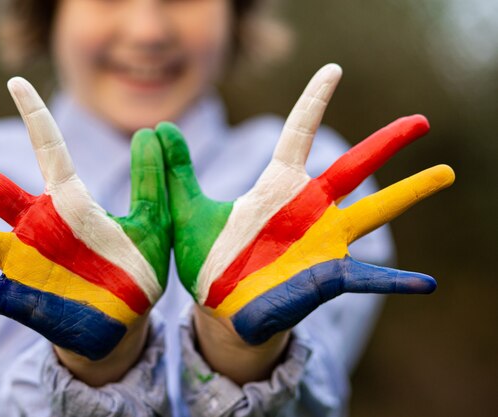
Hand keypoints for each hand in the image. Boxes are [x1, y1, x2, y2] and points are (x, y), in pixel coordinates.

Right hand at [0, 78, 169, 362]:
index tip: (16, 83)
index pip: (49, 150)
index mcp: (71, 204)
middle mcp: (39, 227)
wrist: (126, 322)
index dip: (34, 116)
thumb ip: (151, 181)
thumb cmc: (138, 270)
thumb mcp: (153, 223)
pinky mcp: (19, 297)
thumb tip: (152, 131)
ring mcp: (24, 262)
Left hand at [156, 64, 453, 347]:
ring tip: (446, 173)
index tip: (334, 70)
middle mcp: (308, 208)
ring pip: (375, 211)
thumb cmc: (209, 261)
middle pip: (353, 166)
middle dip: (386, 143)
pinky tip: (427, 284)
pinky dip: (397, 280)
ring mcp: (323, 241)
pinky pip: (368, 278)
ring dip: (409, 193)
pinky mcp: (328, 276)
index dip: (314, 102)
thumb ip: (174, 174)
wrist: (222, 310)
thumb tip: (156, 128)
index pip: (298, 134)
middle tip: (421, 121)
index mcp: (276, 187)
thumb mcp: (187, 213)